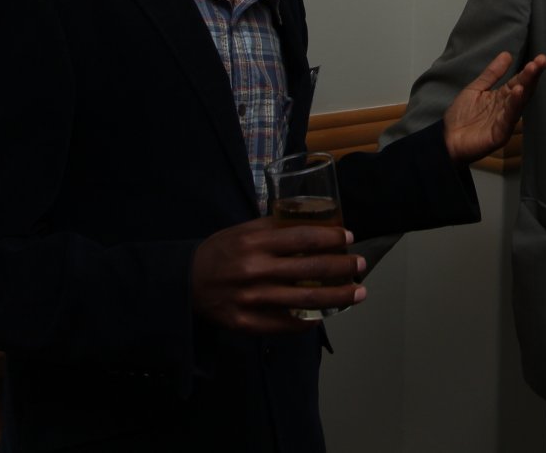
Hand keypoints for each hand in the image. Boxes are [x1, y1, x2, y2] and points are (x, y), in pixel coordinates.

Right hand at [190, 217, 366, 334]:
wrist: (184, 283)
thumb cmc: (219, 252)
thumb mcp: (243, 231)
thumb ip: (274, 228)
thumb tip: (311, 220)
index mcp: (254, 244)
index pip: (302, 239)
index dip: (330, 238)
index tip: (349, 237)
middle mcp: (255, 271)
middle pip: (310, 270)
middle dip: (342, 267)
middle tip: (361, 265)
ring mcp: (251, 300)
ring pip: (305, 300)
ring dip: (337, 297)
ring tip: (358, 293)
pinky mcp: (246, 323)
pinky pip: (285, 325)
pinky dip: (309, 320)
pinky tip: (325, 314)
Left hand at [442, 51, 545, 162]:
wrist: (447, 139)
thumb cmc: (461, 116)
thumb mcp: (476, 88)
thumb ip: (492, 73)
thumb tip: (507, 54)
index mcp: (502, 97)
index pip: (519, 81)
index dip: (529, 70)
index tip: (541, 58)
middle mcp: (506, 108)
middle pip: (523, 89)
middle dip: (533, 75)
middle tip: (543, 60)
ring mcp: (505, 121)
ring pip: (518, 102)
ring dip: (526, 86)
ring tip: (532, 69)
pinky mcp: (499, 134)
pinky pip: (508, 118)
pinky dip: (514, 105)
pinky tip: (518, 92)